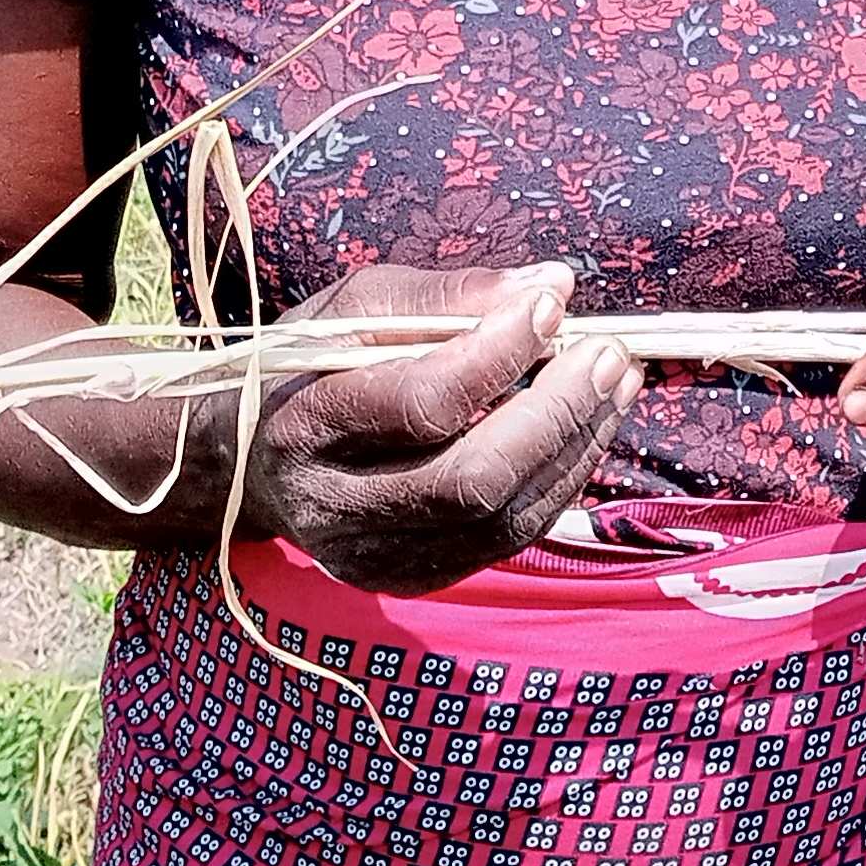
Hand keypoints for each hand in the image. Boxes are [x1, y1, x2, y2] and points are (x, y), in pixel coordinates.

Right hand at [245, 261, 638, 594]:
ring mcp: (374, 558)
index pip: (421, 402)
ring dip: (576, 447)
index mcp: (306, 426)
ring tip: (615, 383)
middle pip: (471, 480)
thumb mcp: (356, 308)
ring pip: (501, 519)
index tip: (552, 303)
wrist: (250, 463)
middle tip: (608, 354)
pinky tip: (584, 429)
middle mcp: (335, 508)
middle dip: (556, 413)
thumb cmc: (310, 367)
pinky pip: (507, 541)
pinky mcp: (413, 579)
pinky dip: (560, 482)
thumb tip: (551, 285)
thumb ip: (449, 295)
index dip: (499, 352)